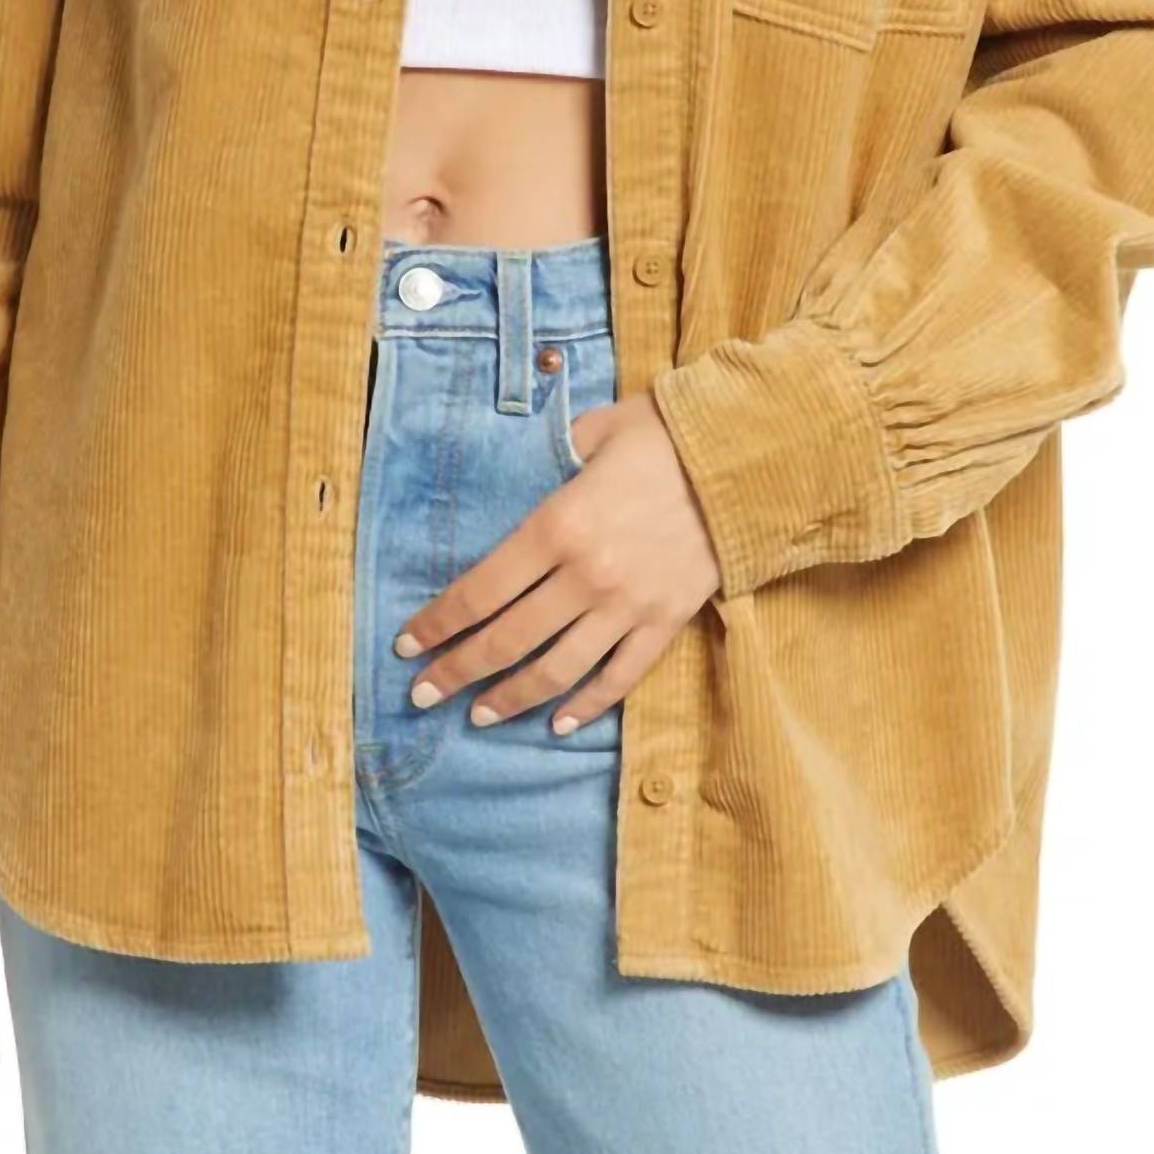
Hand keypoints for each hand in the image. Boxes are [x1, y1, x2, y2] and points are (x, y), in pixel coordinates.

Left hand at [393, 387, 720, 733]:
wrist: (747, 459)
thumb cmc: (665, 436)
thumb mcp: (595, 430)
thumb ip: (551, 454)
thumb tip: (523, 467)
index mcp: (556, 526)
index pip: (479, 590)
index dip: (437, 624)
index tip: (406, 647)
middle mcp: (585, 575)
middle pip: (506, 639)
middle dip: (456, 672)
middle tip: (422, 696)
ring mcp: (627, 605)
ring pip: (556, 670)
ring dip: (511, 698)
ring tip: (480, 716)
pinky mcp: (665, 622)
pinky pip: (619, 677)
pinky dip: (586, 705)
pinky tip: (557, 723)